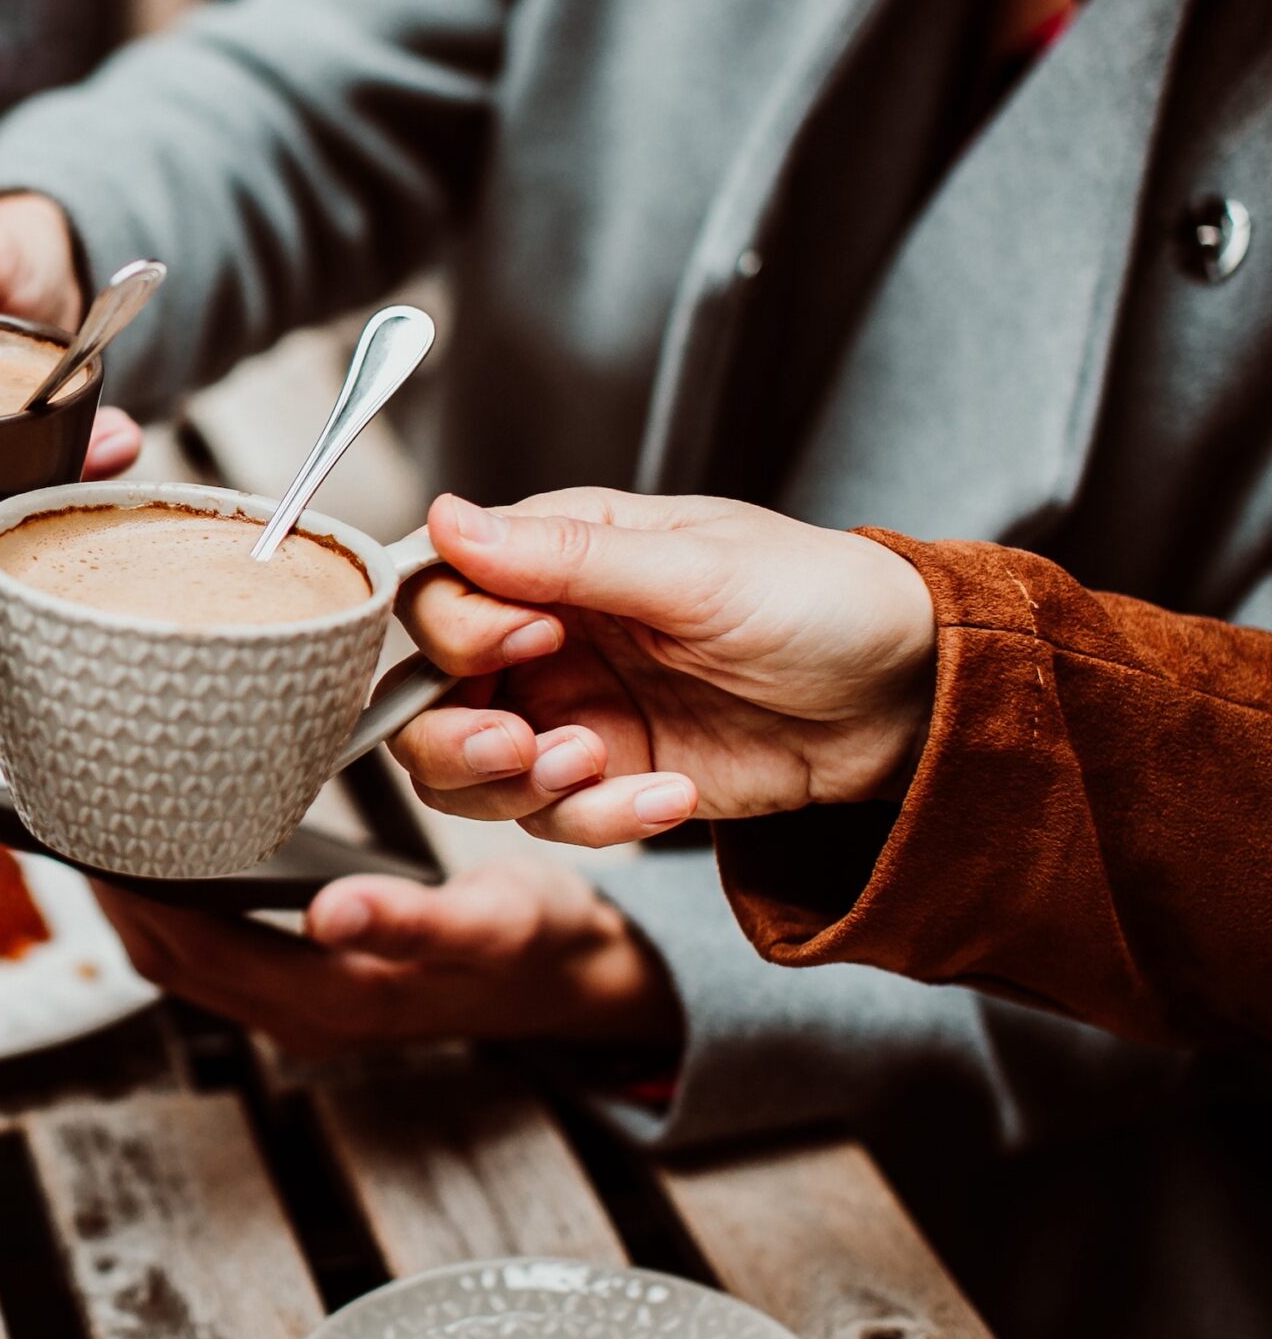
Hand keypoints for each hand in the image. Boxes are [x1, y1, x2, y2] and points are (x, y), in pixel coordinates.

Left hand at [93, 857, 679, 1057]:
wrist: (573, 980)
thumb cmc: (533, 940)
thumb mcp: (490, 922)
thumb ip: (415, 922)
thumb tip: (333, 911)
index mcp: (332, 1003)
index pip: (191, 946)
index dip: (129, 892)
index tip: (84, 829)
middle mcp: (301, 1016)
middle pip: (167, 957)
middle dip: (111, 890)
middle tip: (66, 808)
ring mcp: (299, 1007)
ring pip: (181, 959)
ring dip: (132, 902)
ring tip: (92, 823)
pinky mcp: (305, 986)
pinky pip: (210, 952)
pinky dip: (171, 906)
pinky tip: (157, 852)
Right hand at [390, 489, 937, 846]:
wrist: (914, 700)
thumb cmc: (823, 599)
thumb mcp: (697, 570)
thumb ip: (564, 556)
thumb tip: (447, 518)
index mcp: (554, 557)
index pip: (434, 593)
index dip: (455, 631)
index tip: (529, 642)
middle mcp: (543, 636)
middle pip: (423, 696)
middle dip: (456, 734)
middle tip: (527, 743)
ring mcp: (571, 710)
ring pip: (468, 771)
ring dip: (518, 787)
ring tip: (601, 770)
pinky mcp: (610, 778)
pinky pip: (553, 818)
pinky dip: (601, 821)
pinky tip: (672, 795)